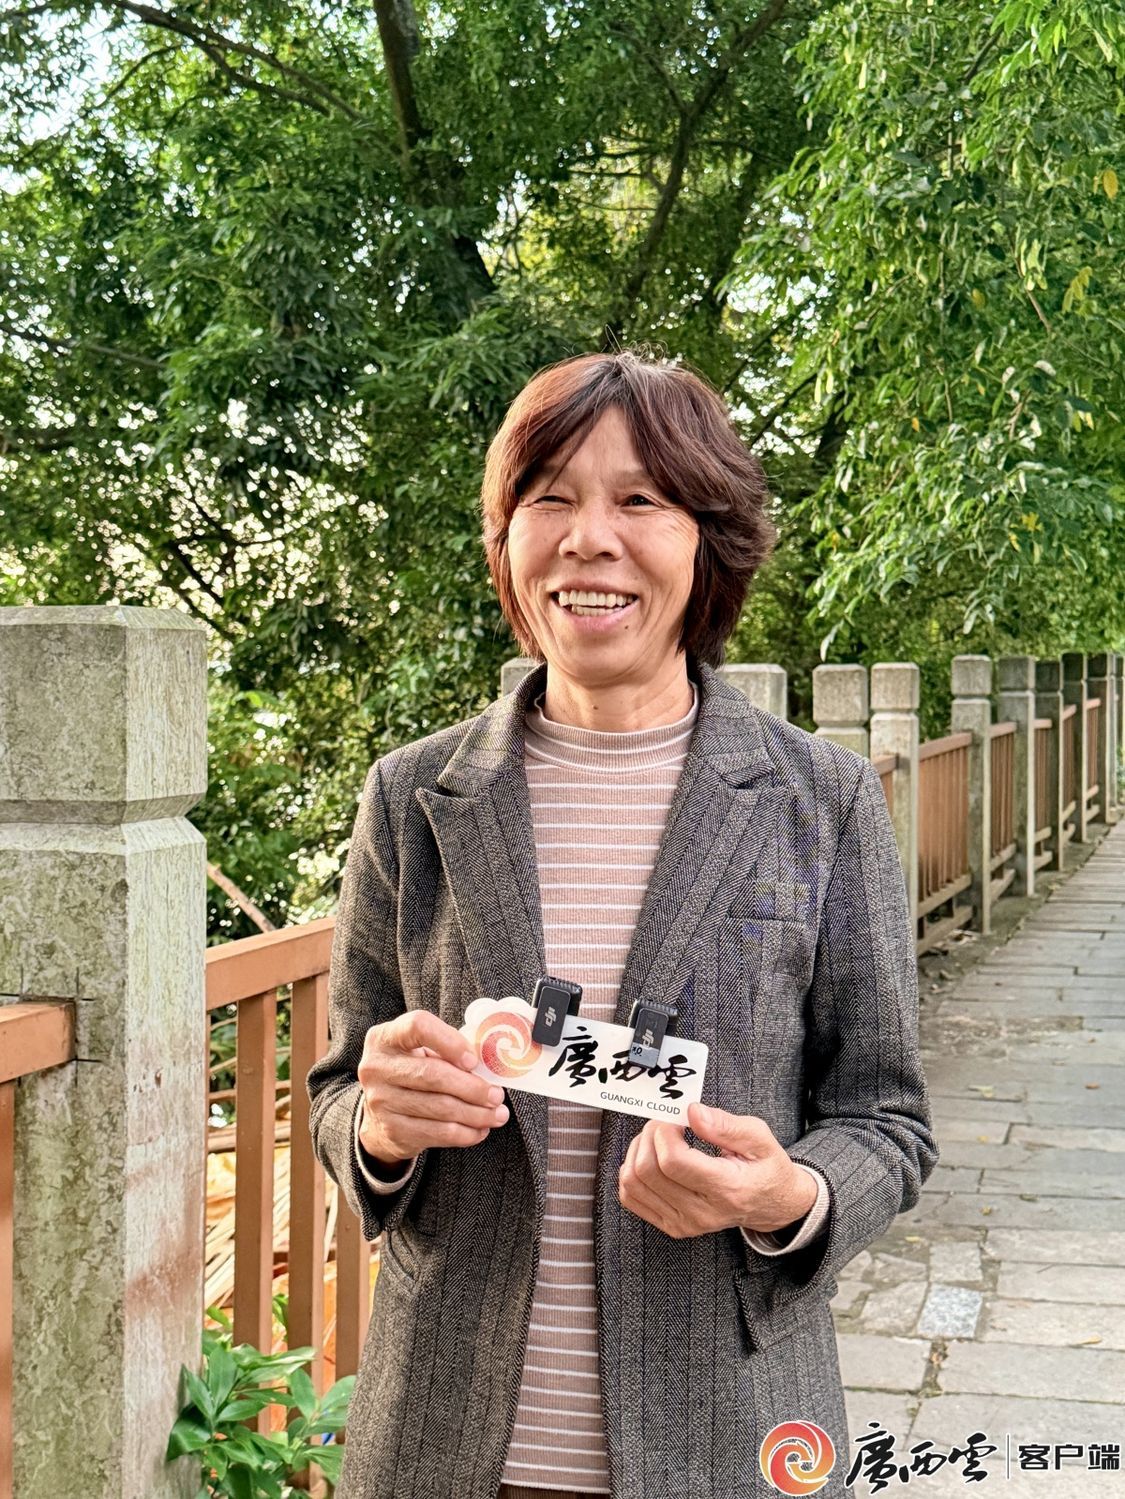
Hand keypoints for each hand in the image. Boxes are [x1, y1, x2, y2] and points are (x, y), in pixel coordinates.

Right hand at [356, 1010, 509, 1165]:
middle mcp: (376, 1067)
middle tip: (497, 1095)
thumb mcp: (421, 1052)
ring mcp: (381, 1101)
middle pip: (433, 1074)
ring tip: (497, 1114)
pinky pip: (438, 1133)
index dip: (450, 1042)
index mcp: (385, 1037)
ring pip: (440, 1108)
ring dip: (476, 1113)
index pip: (418, 1026)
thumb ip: (448, 1051)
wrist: (380, 1116)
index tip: (473, 1060)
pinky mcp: (392, 1131)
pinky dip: (466, 1133)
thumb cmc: (411, 1073)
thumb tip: (489, 1065)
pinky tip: (480, 1129)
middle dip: (473, 1087)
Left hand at [616, 1102, 817, 1239]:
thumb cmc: (766, 1167)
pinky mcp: (672, 1226)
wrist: (772, 1205)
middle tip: (667, 1123)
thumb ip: (725, 1125)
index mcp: (727, 1189)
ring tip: (659, 1139)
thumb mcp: (760, 1138)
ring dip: (638, 1151)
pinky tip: (652, 1158)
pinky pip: (631, 1197)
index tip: (677, 1119)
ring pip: (633, 1184)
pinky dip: (632, 1171)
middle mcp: (702, 1213)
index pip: (673, 1162)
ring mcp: (685, 1223)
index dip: (664, 1132)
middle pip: (647, 1171)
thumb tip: (692, 1112)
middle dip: (649, 1136)